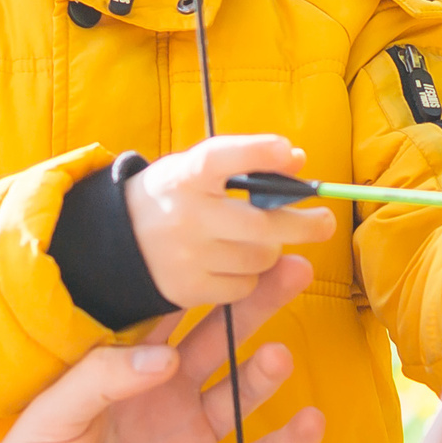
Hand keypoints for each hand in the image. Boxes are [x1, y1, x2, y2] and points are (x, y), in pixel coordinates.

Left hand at [0, 256, 326, 442]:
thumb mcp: (51, 415)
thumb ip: (105, 376)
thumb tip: (167, 356)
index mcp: (124, 371)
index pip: (172, 314)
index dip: (204, 282)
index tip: (235, 246)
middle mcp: (164, 399)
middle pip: (220, 341)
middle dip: (254, 305)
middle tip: (289, 269)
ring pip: (241, 396)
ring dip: (263, 373)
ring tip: (276, 355)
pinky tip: (311, 422)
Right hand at [127, 134, 335, 309]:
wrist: (116, 243)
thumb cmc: (174, 197)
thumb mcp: (194, 170)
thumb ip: (243, 164)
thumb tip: (298, 161)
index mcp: (184, 176)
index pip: (221, 158)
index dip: (258, 153)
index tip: (291, 153)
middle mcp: (185, 215)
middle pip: (261, 224)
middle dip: (303, 225)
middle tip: (325, 222)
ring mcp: (185, 256)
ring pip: (260, 258)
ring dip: (269, 250)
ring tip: (253, 241)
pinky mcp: (186, 289)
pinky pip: (244, 286)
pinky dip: (249, 277)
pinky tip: (229, 264)